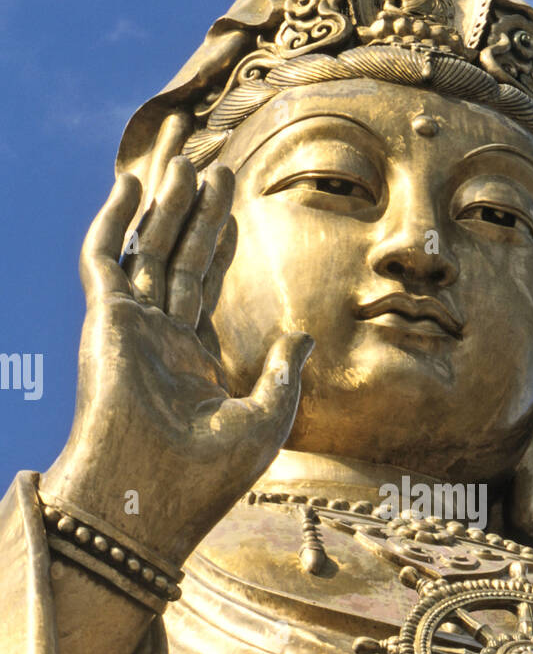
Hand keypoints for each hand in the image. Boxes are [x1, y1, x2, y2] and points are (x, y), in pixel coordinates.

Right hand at [41, 157, 311, 565]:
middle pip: (176, 255)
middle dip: (194, 207)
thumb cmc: (208, 475)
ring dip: (166, 201)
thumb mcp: (266, 417)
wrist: (152, 499)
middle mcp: (156, 339)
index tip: (234, 200)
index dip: (217, 240)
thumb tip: (306, 335)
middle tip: (215, 161)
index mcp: (189, 362)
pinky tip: (135, 183)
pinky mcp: (105, 321)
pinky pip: (105, 257)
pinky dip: (116, 219)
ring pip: (146, 247)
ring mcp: (128, 328)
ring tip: (187, 154)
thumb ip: (284, 371)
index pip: (202, 283)